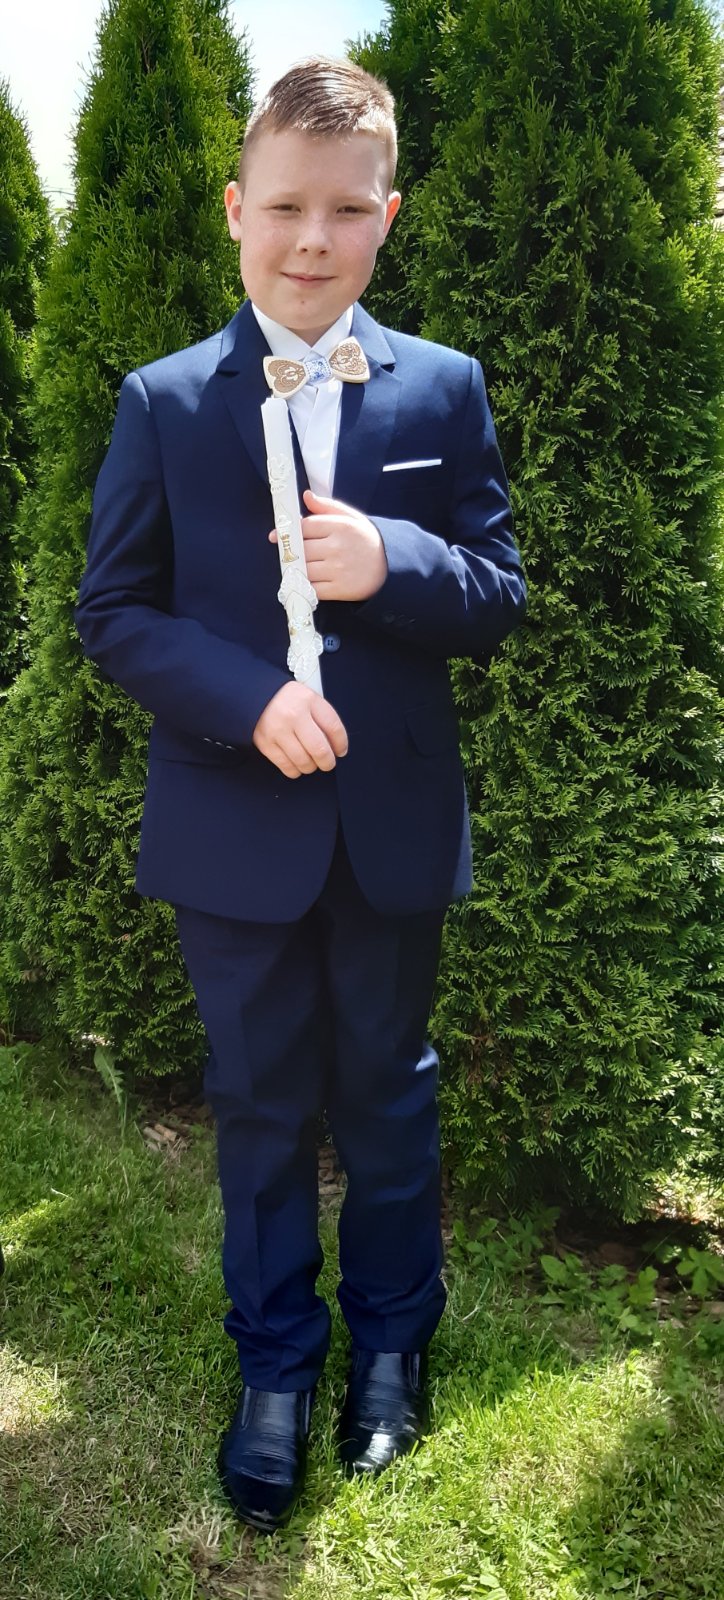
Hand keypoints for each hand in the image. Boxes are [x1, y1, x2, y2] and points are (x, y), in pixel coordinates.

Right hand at [252, 681, 347, 779]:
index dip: (341, 744)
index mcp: (308, 700)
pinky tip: (296, 764)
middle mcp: (293, 715)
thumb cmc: (287, 700)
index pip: (334, 727)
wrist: (256, 697)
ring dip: (311, 767)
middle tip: (327, 763)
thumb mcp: (309, 699)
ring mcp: (278, 731)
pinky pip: (287, 767)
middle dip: (328, 762)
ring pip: (304, 762)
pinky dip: (295, 770)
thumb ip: (323, 719)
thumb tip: (336, 746)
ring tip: (310, 762)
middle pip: (320, 749)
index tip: (340, 751)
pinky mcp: (266, 744)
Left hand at [268, 489, 387, 600]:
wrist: (391, 568)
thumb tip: (306, 496)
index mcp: (341, 526)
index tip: (277, 535)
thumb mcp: (352, 518)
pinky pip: (312, 588)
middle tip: (288, 553)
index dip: (288, 531)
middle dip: (292, 551)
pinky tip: (308, 581)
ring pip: (304, 569)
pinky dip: (306, 586)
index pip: (305, 526)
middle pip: (301, 549)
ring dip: (297, 569)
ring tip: (298, 567)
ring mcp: (338, 569)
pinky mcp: (339, 589)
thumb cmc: (367, 541)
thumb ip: (328, 506)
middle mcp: (338, 547)